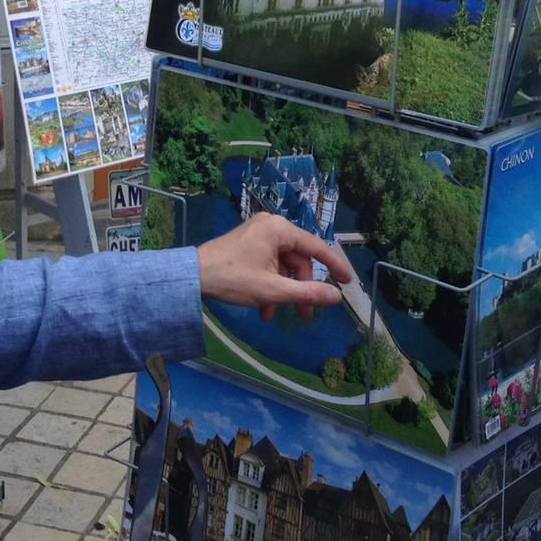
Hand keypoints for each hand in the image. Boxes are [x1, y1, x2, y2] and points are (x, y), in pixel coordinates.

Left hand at [195, 212, 355, 313]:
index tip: (349, 283)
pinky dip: (269, 285)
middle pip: (298, 260)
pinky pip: (269, 264)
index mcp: (280, 230)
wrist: (192, 276)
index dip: (335, 266)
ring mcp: (258, 234)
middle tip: (303, 314)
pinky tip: (262, 307)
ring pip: (283, 266)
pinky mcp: (248, 243)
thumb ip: (307, 294)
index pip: (317, 248)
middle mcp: (271, 226)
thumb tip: (336, 297)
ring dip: (282, 291)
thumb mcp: (272, 290)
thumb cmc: (233, 279)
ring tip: (272, 313)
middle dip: (299, 289)